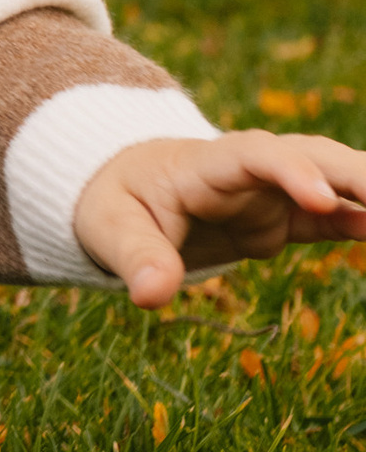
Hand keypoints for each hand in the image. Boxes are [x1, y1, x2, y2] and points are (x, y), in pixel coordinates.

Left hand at [74, 130, 365, 307]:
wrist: (128, 190)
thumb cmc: (116, 203)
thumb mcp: (110, 230)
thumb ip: (136, 258)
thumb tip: (150, 296)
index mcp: (208, 163)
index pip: (255, 155)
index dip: (291, 171)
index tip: (321, 201)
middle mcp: (252, 169)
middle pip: (314, 158)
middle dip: (356, 176)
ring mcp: (276, 191)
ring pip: (337, 183)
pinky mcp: (289, 217)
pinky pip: (339, 219)